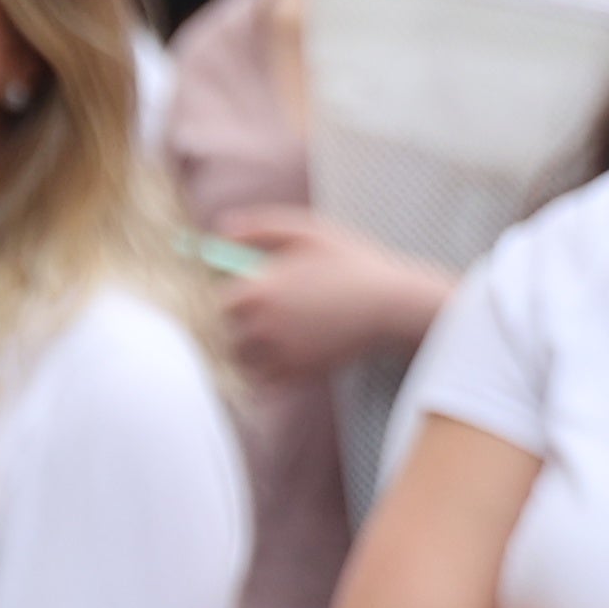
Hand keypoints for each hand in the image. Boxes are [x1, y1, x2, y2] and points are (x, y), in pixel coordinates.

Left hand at [216, 208, 456, 386]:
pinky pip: (262, 380)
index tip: (246, 291)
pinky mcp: (294, 375)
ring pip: (239, 358)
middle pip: (222, 332)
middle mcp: (259, 327)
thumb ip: (260, 227)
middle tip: (266, 312)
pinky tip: (287, 350)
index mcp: (256, 292)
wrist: (392, 306)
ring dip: (248, 348)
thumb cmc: (352, 264)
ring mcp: (276, 355)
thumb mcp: (308, 232)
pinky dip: (266, 370)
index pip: (216, 301)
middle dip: (237, 322)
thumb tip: (220, 229)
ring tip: (277, 331)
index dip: (229, 296)